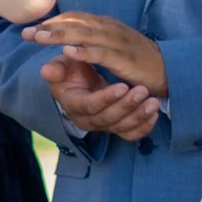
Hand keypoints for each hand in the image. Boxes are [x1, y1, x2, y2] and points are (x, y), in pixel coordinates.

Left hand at [22, 12, 168, 93]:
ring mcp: (116, 41)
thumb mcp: (110, 46)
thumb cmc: (136, 58)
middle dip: (49, 28)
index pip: (73, 18)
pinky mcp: (123, 57)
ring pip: (83, 35)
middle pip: (74, 23)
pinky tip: (68, 53)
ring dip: (59, 36)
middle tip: (26, 33)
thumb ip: (91, 41)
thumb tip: (67, 41)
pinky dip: (83, 51)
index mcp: (104, 24)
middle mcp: (108, 28)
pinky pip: (100, 52)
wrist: (168, 68)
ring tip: (40, 38)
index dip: (52, 22)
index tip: (31, 28)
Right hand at [38, 55, 161, 141]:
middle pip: (108, 119)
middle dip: (127, 106)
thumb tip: (46, 70)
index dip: (106, 98)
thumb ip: (56, 69)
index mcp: (74, 105)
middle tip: (143, 90)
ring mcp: (103, 126)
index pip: (90, 106)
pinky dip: (144, 127)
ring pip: (122, 128)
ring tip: (153, 101)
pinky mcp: (116, 128)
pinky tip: (154, 114)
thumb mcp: (62, 67)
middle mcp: (88, 120)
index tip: (122, 86)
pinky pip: (130, 134)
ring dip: (139, 115)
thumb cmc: (71, 72)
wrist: (80, 83)